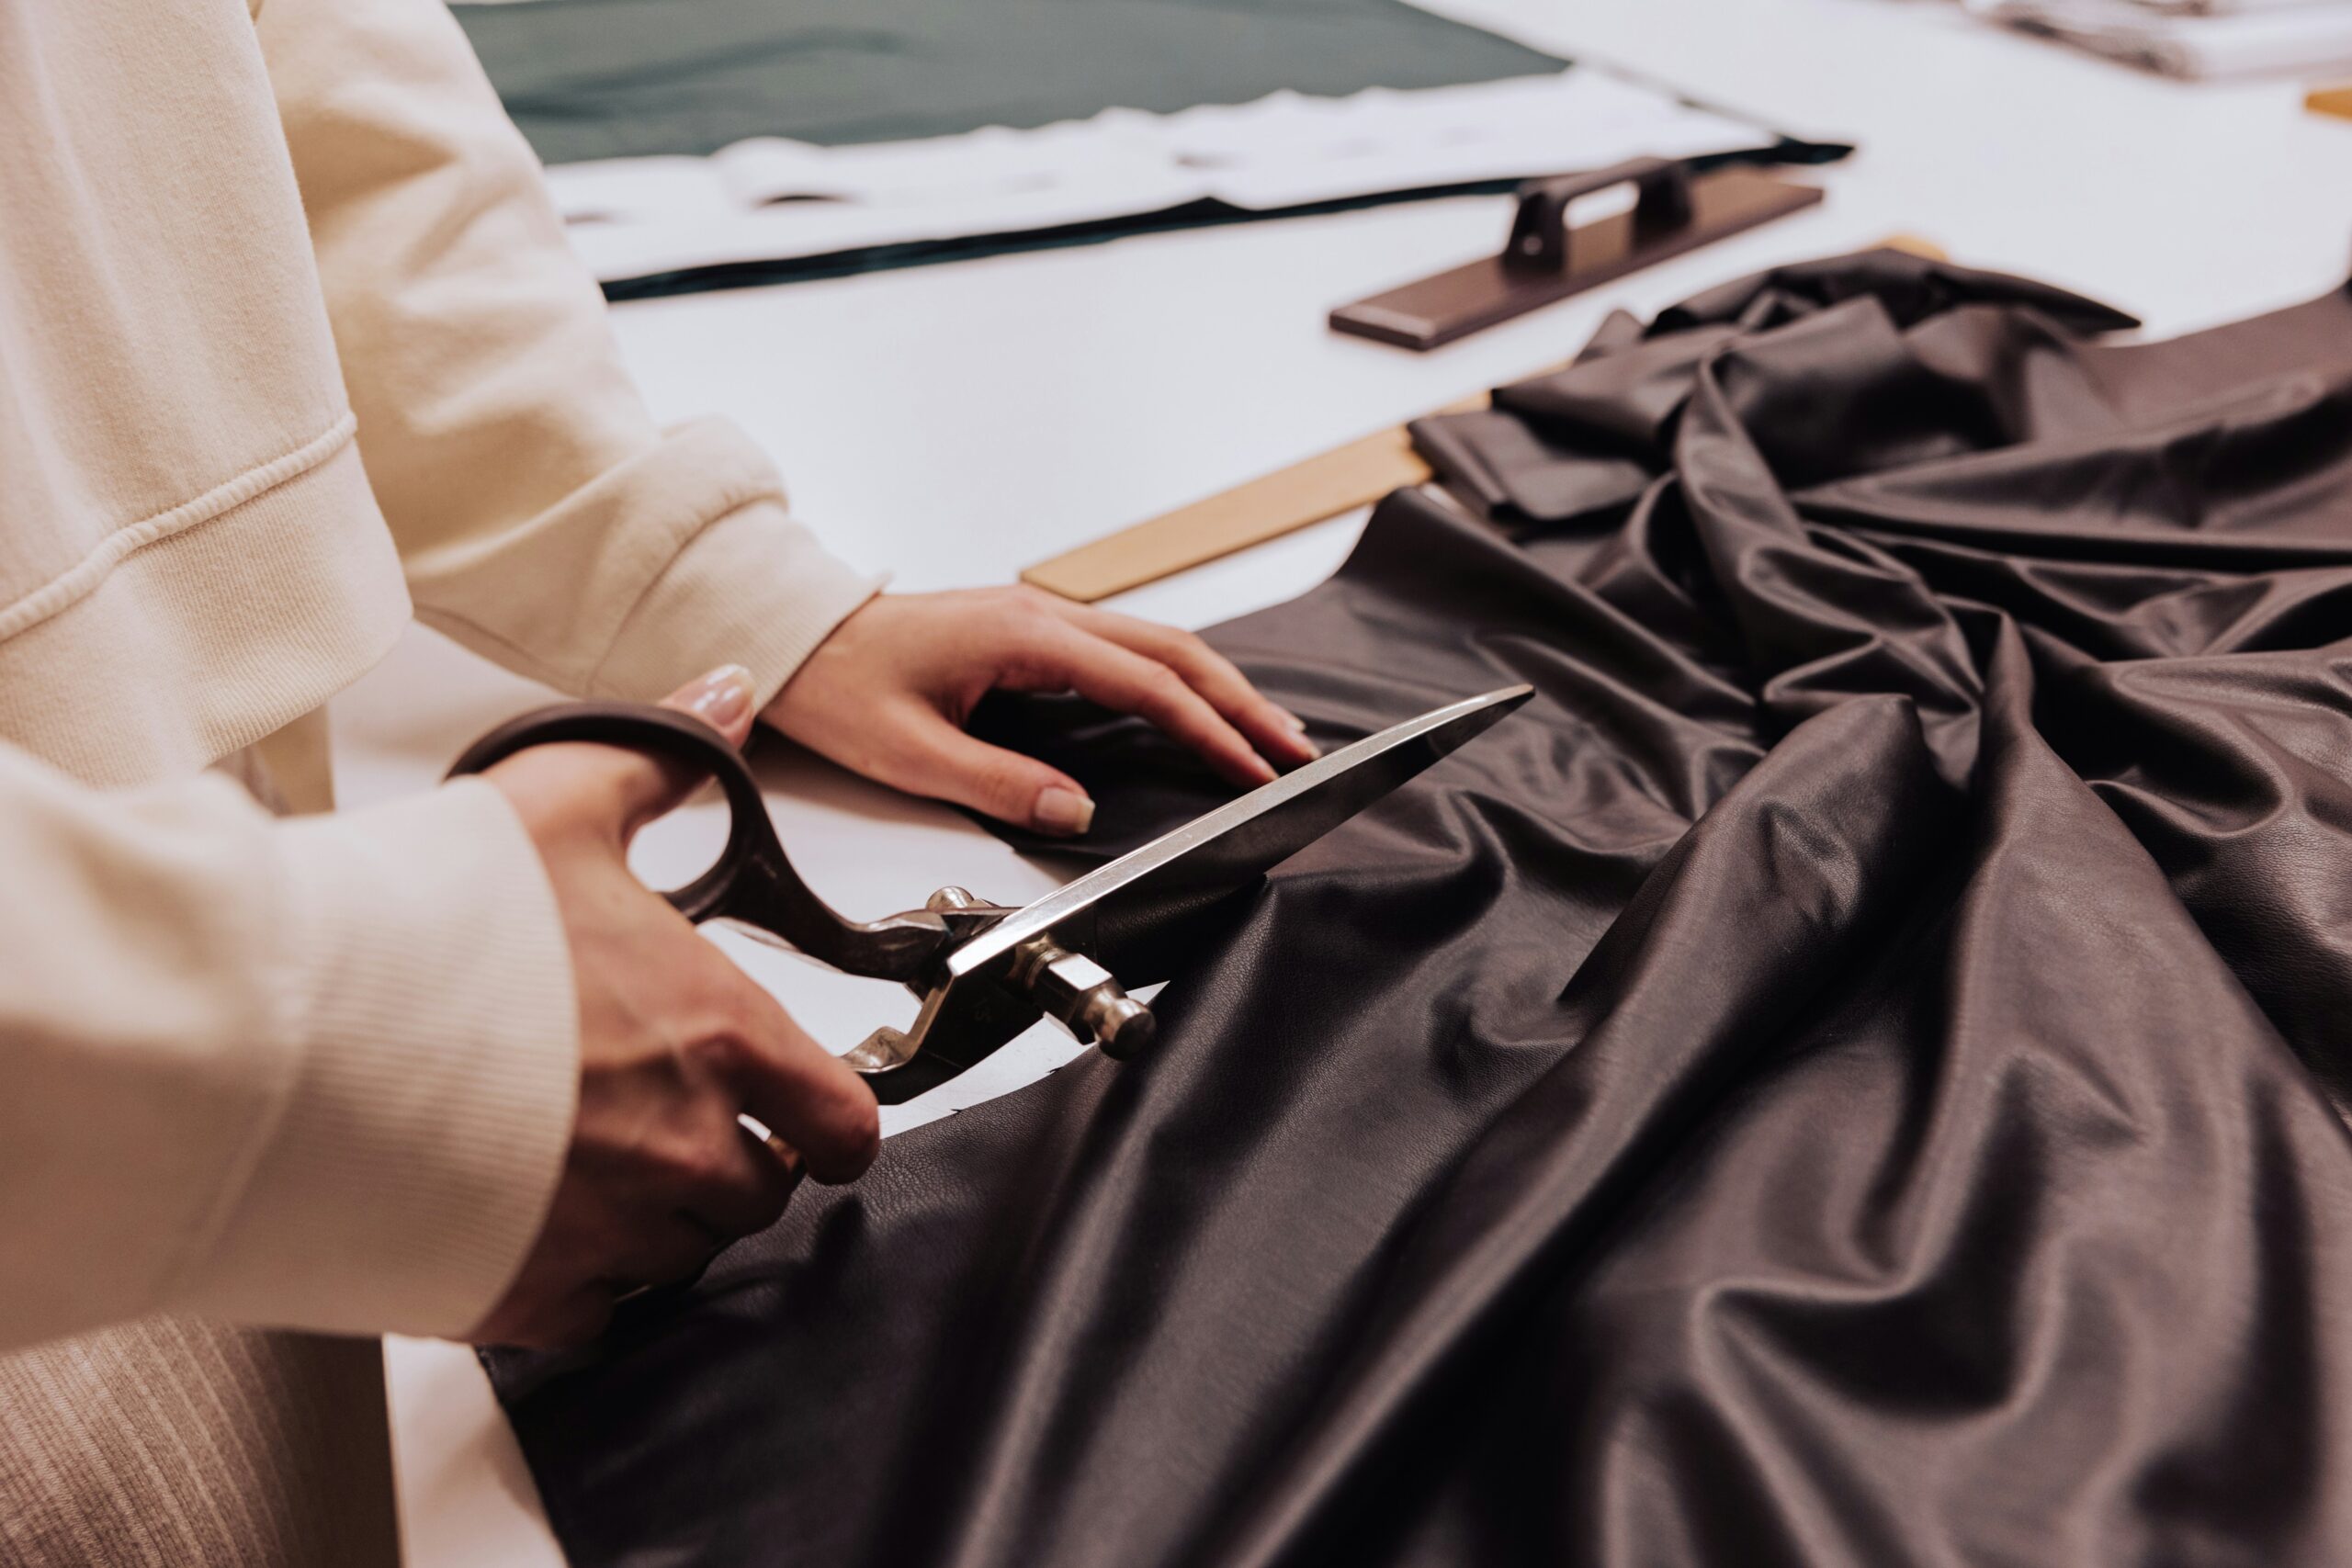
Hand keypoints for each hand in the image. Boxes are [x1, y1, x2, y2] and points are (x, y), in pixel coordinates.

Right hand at [470, 665, 880, 1346]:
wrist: (272, 1032)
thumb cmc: (417, 923)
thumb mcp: (555, 801)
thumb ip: (661, 758)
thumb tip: (728, 696)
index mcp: (715, 1034)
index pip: (844, 1123)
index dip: (828, 1119)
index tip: (797, 1112)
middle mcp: (682, 1146)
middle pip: (756, 1193)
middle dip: (723, 1162)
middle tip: (650, 1116)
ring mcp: (607, 1232)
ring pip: (676, 1257)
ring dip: (648, 1220)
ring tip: (572, 1158)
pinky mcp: (523, 1297)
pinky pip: (591, 1315)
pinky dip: (572, 1281)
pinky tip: (521, 1215)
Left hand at [764, 588, 1318, 835]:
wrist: (792, 638)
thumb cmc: (838, 685)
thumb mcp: (908, 751)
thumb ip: (996, 782)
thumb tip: (1074, 809)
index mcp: (1025, 637)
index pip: (1148, 685)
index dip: (1211, 730)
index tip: (1256, 771)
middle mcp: (1044, 615)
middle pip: (1174, 653)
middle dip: (1243, 704)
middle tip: (1297, 752)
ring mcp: (1041, 618)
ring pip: (1157, 646)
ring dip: (1219, 688)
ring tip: (1269, 733)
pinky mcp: (1031, 634)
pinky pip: (1126, 651)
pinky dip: (1178, 680)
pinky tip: (1199, 707)